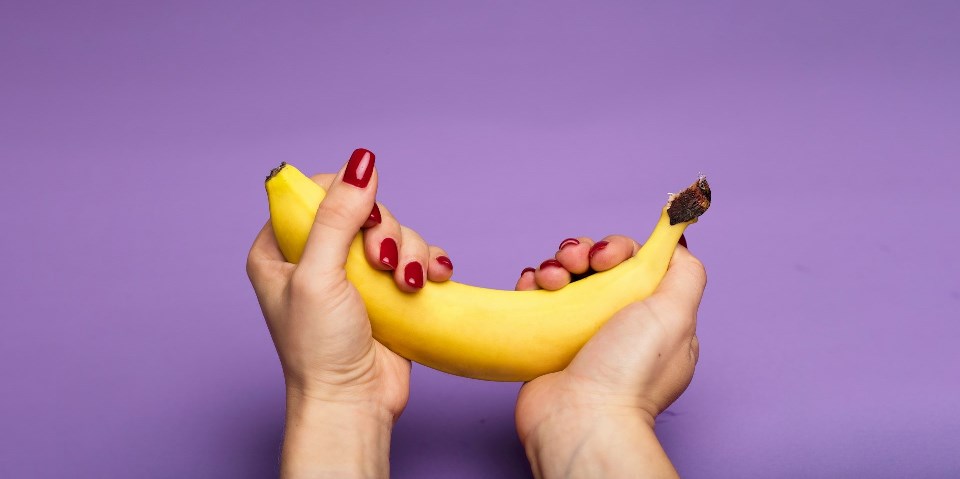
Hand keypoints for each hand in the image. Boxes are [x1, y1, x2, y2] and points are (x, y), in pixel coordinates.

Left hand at [246, 148, 453, 476]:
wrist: (354, 403)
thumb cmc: (320, 349)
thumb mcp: (319, 275)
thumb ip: (337, 217)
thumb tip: (362, 161)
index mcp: (279, 249)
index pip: (316, 193)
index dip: (347, 198)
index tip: (362, 224)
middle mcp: (316, 257)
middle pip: (363, 208)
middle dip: (384, 232)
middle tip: (383, 262)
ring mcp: (355, 274)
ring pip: (395, 232)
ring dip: (410, 251)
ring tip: (409, 283)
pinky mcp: (388, 291)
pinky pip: (415, 257)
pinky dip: (427, 262)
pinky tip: (433, 278)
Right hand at [514, 235, 704, 478]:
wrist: (579, 419)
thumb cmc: (629, 372)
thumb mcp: (676, 315)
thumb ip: (684, 271)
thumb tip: (679, 237)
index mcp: (653, 317)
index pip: (636, 263)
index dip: (619, 249)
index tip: (607, 258)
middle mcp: (617, 323)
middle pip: (597, 265)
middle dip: (582, 253)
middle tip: (575, 264)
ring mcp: (579, 332)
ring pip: (565, 277)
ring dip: (554, 265)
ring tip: (550, 280)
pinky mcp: (546, 341)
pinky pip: (536, 299)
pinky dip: (531, 284)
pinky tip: (531, 286)